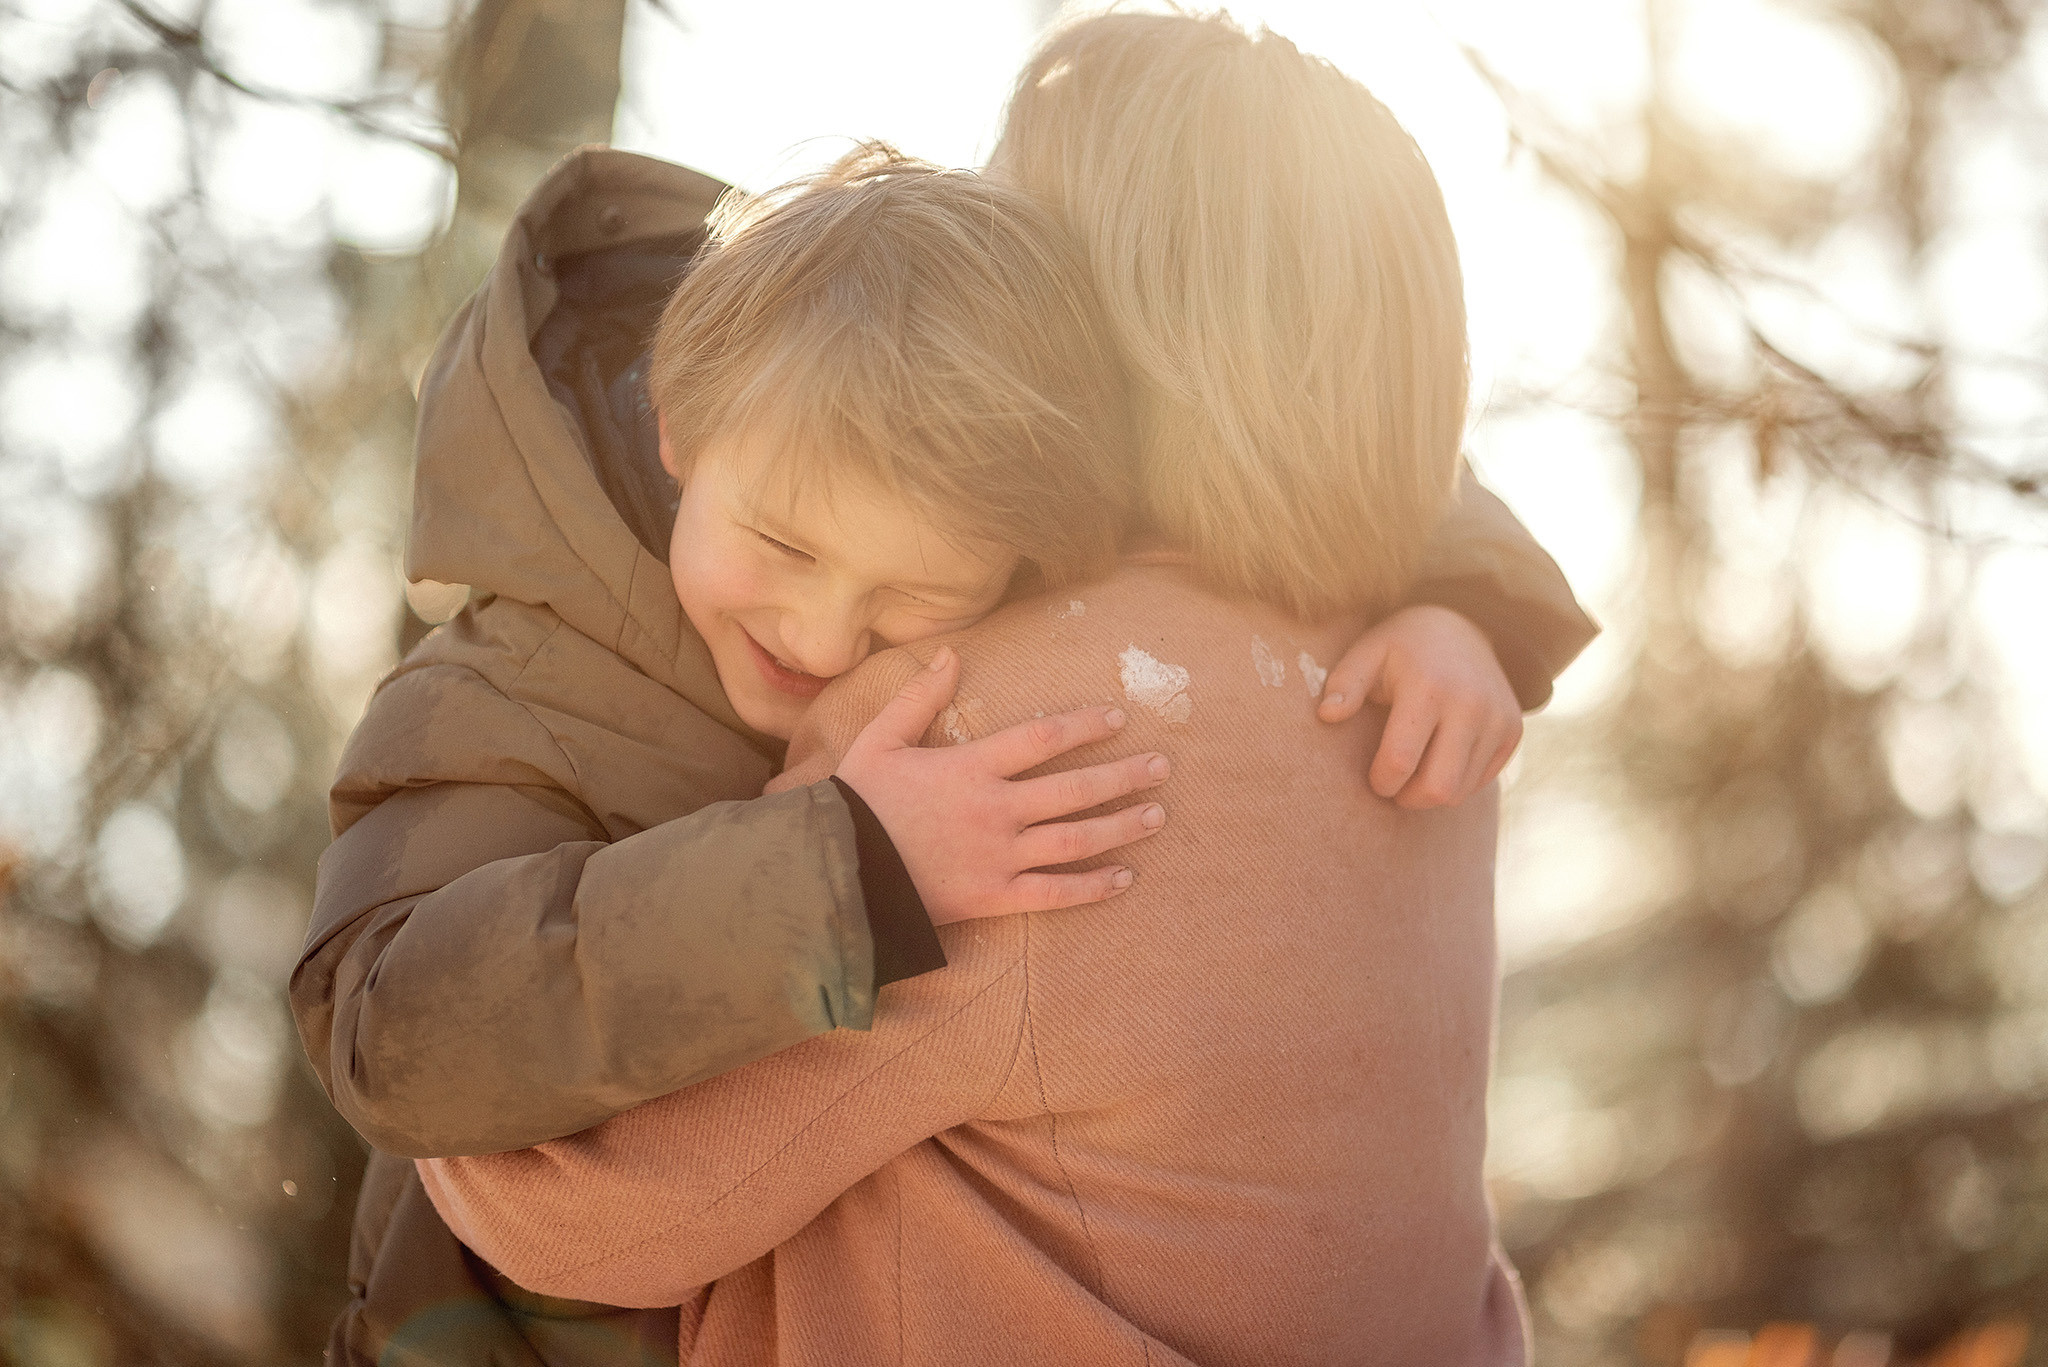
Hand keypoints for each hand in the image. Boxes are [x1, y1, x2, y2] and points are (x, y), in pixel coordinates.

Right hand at [835, 646, 1170, 923]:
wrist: (837, 873)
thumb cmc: (857, 803)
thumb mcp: (881, 739)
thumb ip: (919, 697)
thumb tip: (950, 653)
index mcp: (971, 767)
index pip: (1042, 738)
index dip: (1084, 726)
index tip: (1118, 720)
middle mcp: (995, 810)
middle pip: (1074, 789)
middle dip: (1123, 776)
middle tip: (1162, 767)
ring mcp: (998, 856)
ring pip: (1075, 840)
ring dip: (1121, 826)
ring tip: (1156, 814)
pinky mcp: (994, 897)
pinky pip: (1054, 894)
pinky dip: (1093, 888)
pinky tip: (1124, 878)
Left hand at [1315, 606, 1520, 808]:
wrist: (1465, 622)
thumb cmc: (1404, 645)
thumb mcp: (1369, 651)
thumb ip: (1344, 684)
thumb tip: (1327, 716)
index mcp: (1427, 687)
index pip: (1400, 760)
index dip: (1381, 781)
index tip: (1374, 777)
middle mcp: (1470, 705)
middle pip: (1438, 787)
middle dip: (1408, 798)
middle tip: (1393, 787)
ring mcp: (1498, 719)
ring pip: (1461, 791)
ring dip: (1431, 794)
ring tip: (1414, 774)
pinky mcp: (1513, 730)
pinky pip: (1482, 781)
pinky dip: (1458, 782)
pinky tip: (1440, 760)